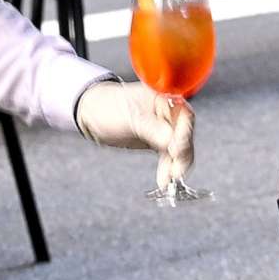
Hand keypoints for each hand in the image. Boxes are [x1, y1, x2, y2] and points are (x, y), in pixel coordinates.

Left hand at [76, 79, 194, 187]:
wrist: (93, 115)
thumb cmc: (110, 107)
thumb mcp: (130, 117)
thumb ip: (150, 127)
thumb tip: (170, 140)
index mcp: (165, 98)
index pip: (183, 115)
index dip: (184, 133)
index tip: (177, 150)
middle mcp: (169, 112)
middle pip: (185, 134)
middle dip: (182, 154)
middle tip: (176, 172)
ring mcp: (164, 128)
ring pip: (179, 149)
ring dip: (175, 165)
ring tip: (168, 181)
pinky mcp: (158, 141)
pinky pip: (168, 156)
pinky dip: (167, 168)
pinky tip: (164, 181)